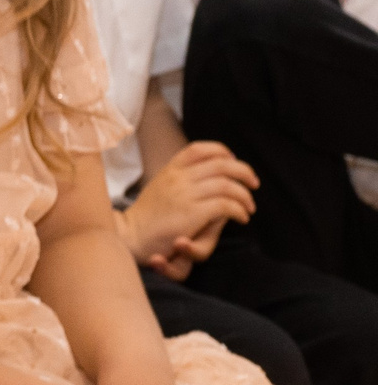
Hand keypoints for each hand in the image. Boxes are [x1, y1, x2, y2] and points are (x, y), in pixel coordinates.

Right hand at [120, 141, 256, 273]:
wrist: (131, 235)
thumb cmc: (148, 216)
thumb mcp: (160, 188)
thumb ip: (180, 179)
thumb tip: (206, 175)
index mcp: (170, 169)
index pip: (200, 149)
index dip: (222, 152)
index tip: (233, 162)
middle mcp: (178, 177)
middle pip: (222, 164)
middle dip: (244, 172)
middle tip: (254, 184)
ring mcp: (185, 194)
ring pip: (228, 185)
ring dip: (245, 196)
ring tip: (249, 207)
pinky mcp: (192, 212)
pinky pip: (226, 205)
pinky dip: (239, 210)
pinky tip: (241, 218)